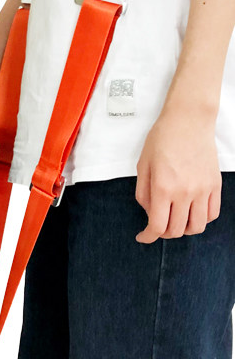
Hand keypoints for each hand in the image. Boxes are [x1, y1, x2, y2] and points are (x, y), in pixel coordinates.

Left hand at [135, 109, 220, 244]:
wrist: (188, 121)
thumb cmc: (162, 139)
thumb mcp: (143, 165)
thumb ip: (143, 193)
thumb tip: (149, 213)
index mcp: (163, 188)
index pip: (157, 226)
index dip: (148, 237)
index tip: (142, 237)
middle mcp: (185, 192)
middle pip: (176, 230)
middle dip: (163, 233)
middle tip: (156, 226)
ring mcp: (203, 190)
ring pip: (197, 227)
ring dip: (184, 229)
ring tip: (175, 220)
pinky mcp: (215, 185)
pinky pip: (212, 214)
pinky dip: (201, 220)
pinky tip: (191, 212)